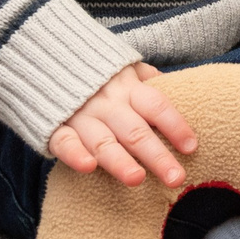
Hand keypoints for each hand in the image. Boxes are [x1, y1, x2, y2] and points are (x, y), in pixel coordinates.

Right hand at [49, 62, 196, 189]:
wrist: (47, 59)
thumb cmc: (97, 73)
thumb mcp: (125, 67)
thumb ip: (149, 79)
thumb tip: (180, 88)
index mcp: (127, 87)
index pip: (157, 106)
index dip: (175, 126)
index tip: (192, 147)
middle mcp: (106, 103)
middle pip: (135, 131)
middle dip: (157, 156)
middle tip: (176, 178)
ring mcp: (80, 115)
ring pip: (102, 141)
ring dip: (119, 161)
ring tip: (137, 179)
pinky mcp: (55, 127)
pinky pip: (64, 142)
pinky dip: (75, 154)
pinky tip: (89, 167)